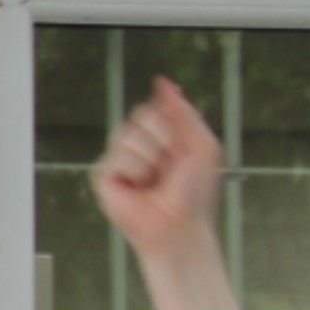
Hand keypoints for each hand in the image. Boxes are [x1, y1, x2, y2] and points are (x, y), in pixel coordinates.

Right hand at [90, 78, 228, 256]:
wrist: (179, 226)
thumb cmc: (194, 195)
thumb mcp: (203, 146)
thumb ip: (185, 112)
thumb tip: (165, 83)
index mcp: (163, 137)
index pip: (156, 107)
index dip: (169, 117)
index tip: (180, 139)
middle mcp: (141, 146)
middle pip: (142, 114)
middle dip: (164, 138)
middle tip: (170, 165)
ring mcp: (121, 160)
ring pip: (129, 135)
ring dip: (151, 158)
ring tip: (155, 179)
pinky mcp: (105, 176)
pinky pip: (117, 157)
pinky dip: (135, 172)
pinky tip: (139, 187)